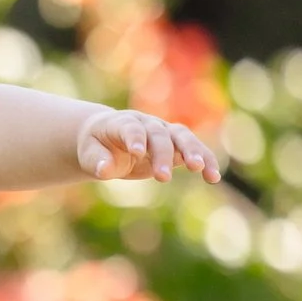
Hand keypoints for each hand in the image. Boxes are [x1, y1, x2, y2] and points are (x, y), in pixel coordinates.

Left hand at [76, 108, 220, 183]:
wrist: (107, 138)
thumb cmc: (95, 146)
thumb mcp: (88, 154)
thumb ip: (96, 162)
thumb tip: (104, 170)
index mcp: (121, 123)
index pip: (130, 128)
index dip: (134, 138)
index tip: (137, 152)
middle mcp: (146, 124)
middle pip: (158, 135)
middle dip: (163, 154)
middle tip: (163, 178)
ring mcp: (164, 132)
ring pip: (183, 137)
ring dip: (194, 153)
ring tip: (203, 171)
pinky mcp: (175, 145)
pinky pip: (194, 150)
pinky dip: (205, 160)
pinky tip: (213, 177)